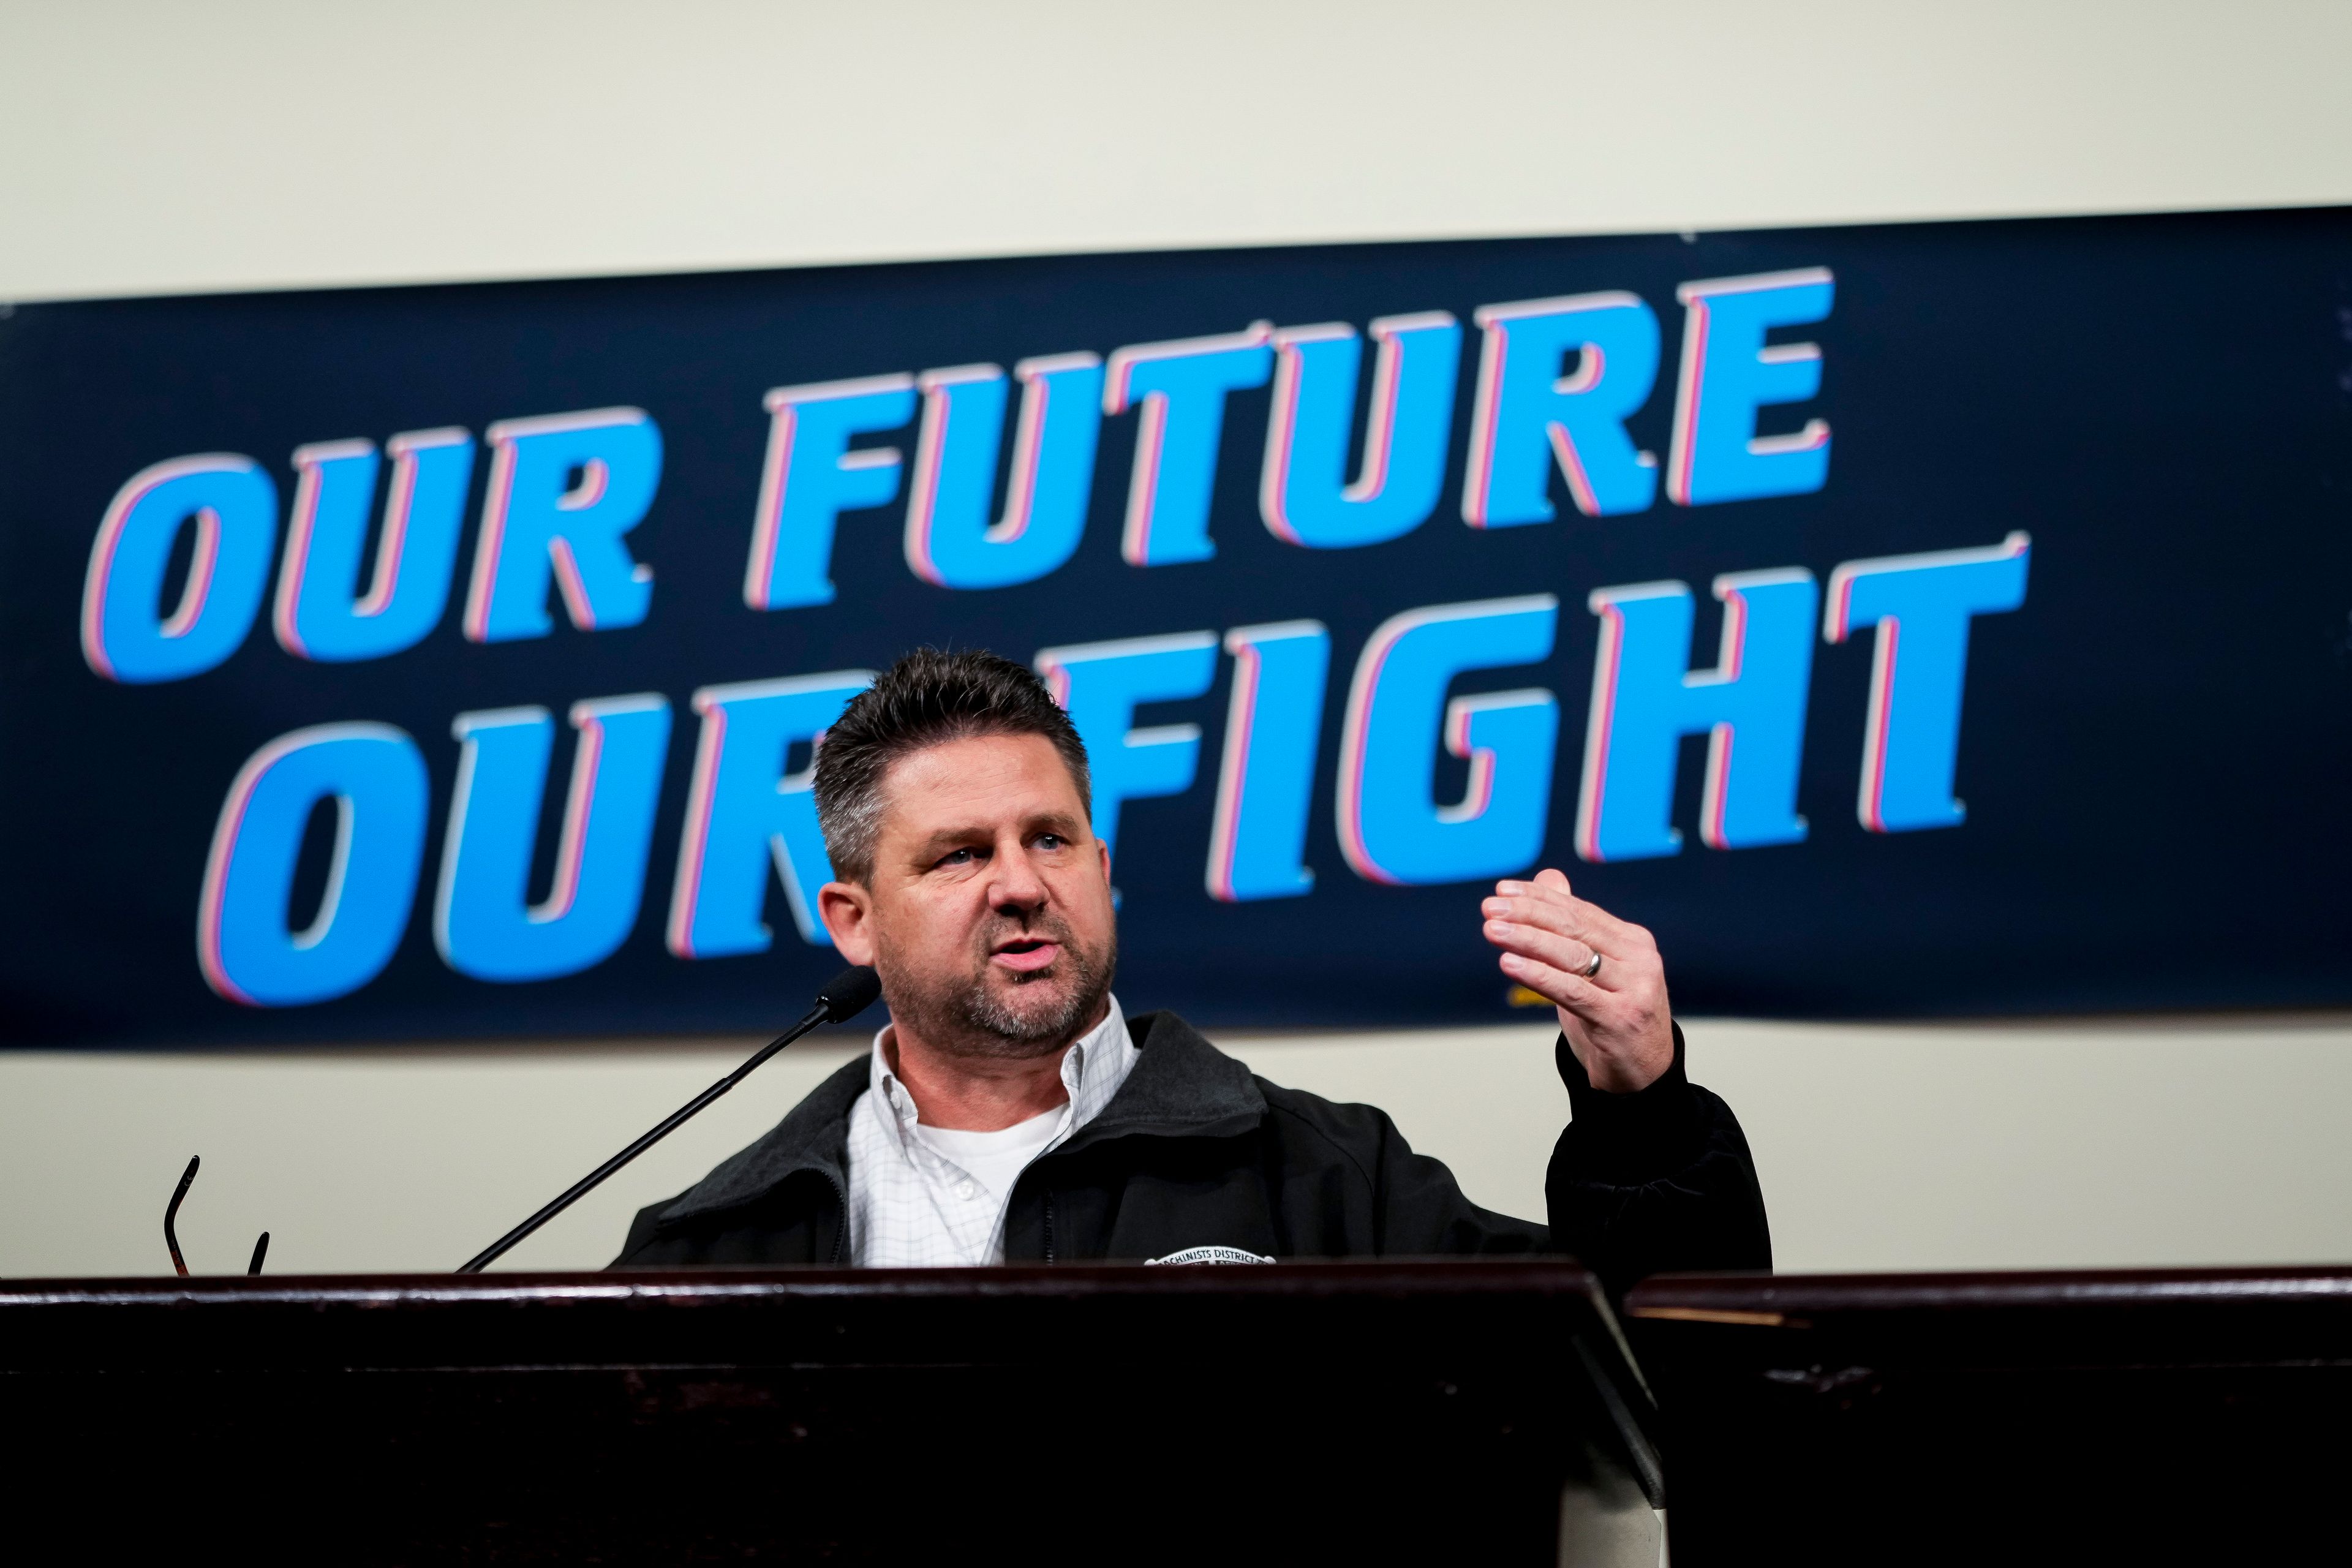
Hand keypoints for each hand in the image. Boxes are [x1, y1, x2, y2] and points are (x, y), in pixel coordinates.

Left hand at [1482, 868, 1673, 1092]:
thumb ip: (1574, 926)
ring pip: (1573, 957)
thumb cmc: (1612, 1015)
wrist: (1643, 1073)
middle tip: (1491, 908)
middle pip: (1575, 929)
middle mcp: (1640, 960)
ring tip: (1492, 930)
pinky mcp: (1622, 1018)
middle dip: (1528, 915)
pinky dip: (1539, 976)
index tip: (1502, 890)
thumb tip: (1549, 877)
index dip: (1539, 898)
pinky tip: (1510, 964)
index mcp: (1633, 942)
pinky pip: (1573, 991)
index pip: (1579, 912)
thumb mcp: (1594, 970)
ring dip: (1527, 940)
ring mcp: (1635, 989)